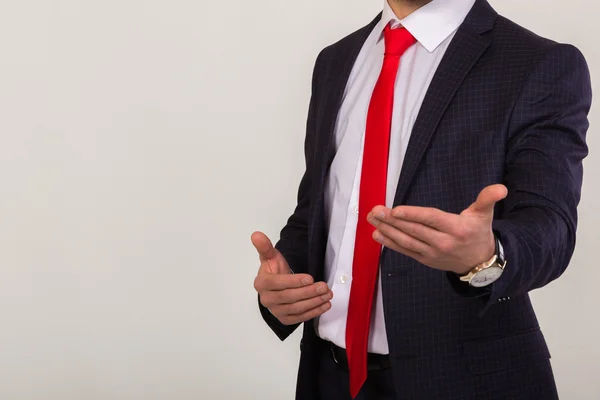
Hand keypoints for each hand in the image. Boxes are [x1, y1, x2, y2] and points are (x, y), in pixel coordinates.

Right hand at [252, 231, 332, 324]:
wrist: (276, 286)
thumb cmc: (274, 270)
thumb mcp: (270, 257)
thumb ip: (265, 246)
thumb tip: (256, 235)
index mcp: (262, 283)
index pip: (277, 283)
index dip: (294, 281)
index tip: (310, 278)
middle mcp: (266, 299)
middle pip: (289, 297)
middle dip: (308, 292)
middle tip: (324, 286)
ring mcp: (275, 311)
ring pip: (296, 308)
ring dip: (314, 302)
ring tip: (327, 294)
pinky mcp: (284, 319)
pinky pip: (300, 318)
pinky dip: (313, 312)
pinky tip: (324, 305)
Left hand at [367, 184, 507, 274]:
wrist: (480, 263)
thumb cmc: (478, 233)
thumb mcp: (484, 214)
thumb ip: (488, 199)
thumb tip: (501, 188)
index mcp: (457, 228)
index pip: (431, 219)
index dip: (413, 215)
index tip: (396, 210)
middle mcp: (443, 242)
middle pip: (414, 230)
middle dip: (392, 220)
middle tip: (375, 211)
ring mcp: (432, 253)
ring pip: (406, 241)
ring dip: (387, 230)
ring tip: (373, 220)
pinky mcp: (425, 260)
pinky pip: (405, 251)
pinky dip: (390, 243)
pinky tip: (377, 234)